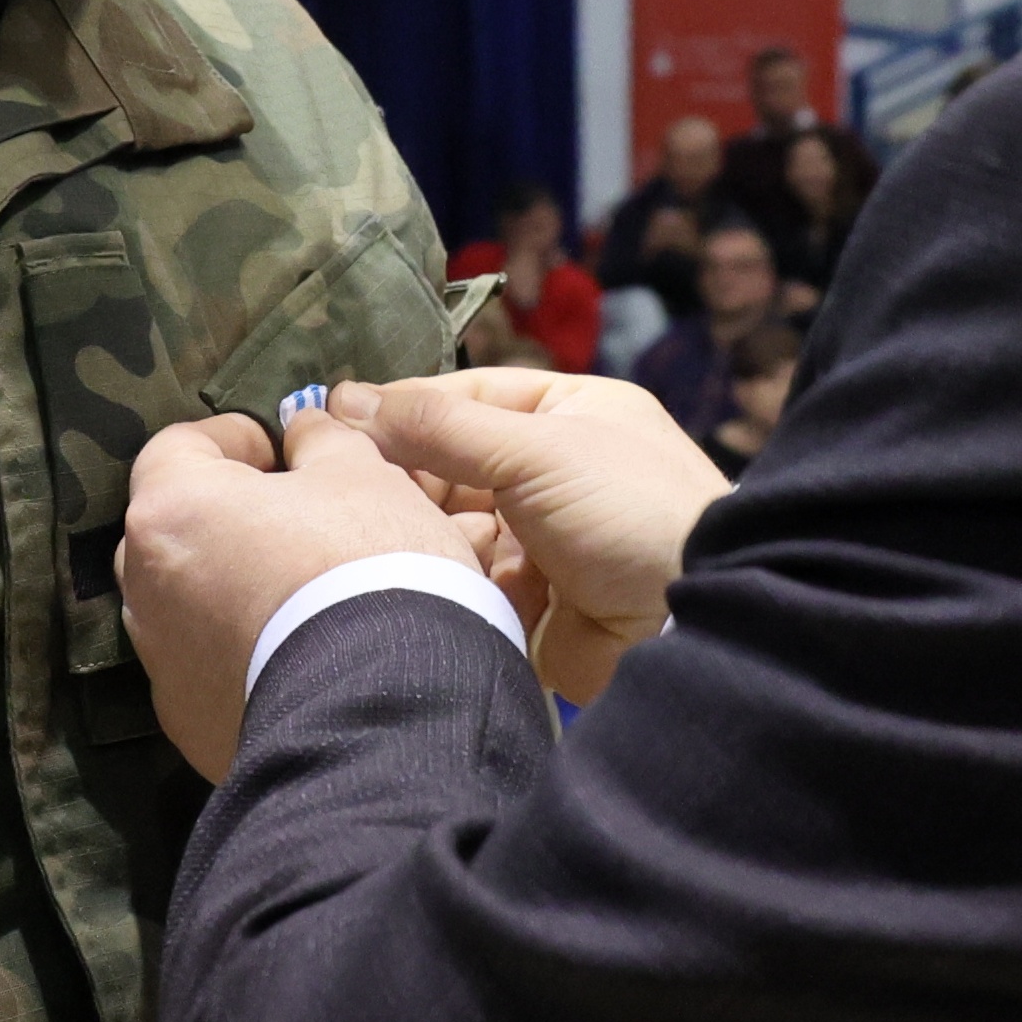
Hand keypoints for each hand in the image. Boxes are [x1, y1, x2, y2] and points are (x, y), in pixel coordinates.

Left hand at [121, 406, 482, 781]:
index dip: (236, 438)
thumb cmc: (365, 567)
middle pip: (176, 529)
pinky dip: (243, 655)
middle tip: (299, 524)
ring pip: (188, 604)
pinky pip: (209, 669)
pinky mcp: (189, 723)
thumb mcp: (363, 476)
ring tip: (305, 600)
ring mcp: (161, 663)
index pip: (179, 446)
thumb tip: (302, 432)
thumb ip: (321, 440)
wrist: (384, 710)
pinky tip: (302, 658)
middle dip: (228, 519)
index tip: (285, 453)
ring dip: (233, 589)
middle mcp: (145, 587)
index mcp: (171, 510)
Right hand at [350, 370, 729, 701]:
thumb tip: (346, 401)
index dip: (403, 409)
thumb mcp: (536, 449)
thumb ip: (440, 427)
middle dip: (410, 479)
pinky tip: (430, 585)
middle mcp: (557, 471)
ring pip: (455, 527)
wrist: (691, 624)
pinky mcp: (533, 604)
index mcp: (572, 413)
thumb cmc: (629, 512)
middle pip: (454, 465)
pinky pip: (469, 583)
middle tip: (348, 489)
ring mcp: (544, 539)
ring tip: (389, 539)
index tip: (330, 420)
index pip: (468, 397)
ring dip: (429, 534)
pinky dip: (451, 583)